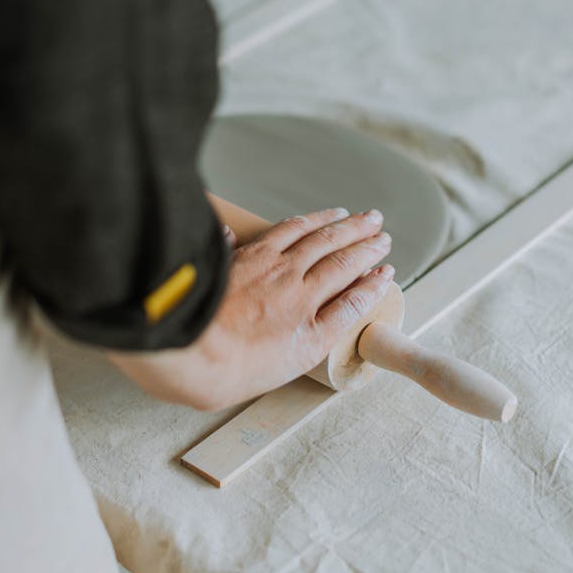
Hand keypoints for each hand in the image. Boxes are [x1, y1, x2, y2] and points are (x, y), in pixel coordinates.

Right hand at [108, 205, 394, 410]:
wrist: (197, 357)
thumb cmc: (187, 320)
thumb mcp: (199, 273)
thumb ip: (218, 251)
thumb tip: (224, 233)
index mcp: (255, 257)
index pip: (297, 230)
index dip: (321, 221)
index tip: (337, 215)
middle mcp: (284, 272)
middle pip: (328, 241)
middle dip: (354, 229)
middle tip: (373, 220)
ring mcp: (301, 301)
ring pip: (343, 265)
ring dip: (367, 249)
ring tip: (383, 240)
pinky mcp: (313, 334)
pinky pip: (351, 305)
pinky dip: (371, 288)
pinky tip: (385, 277)